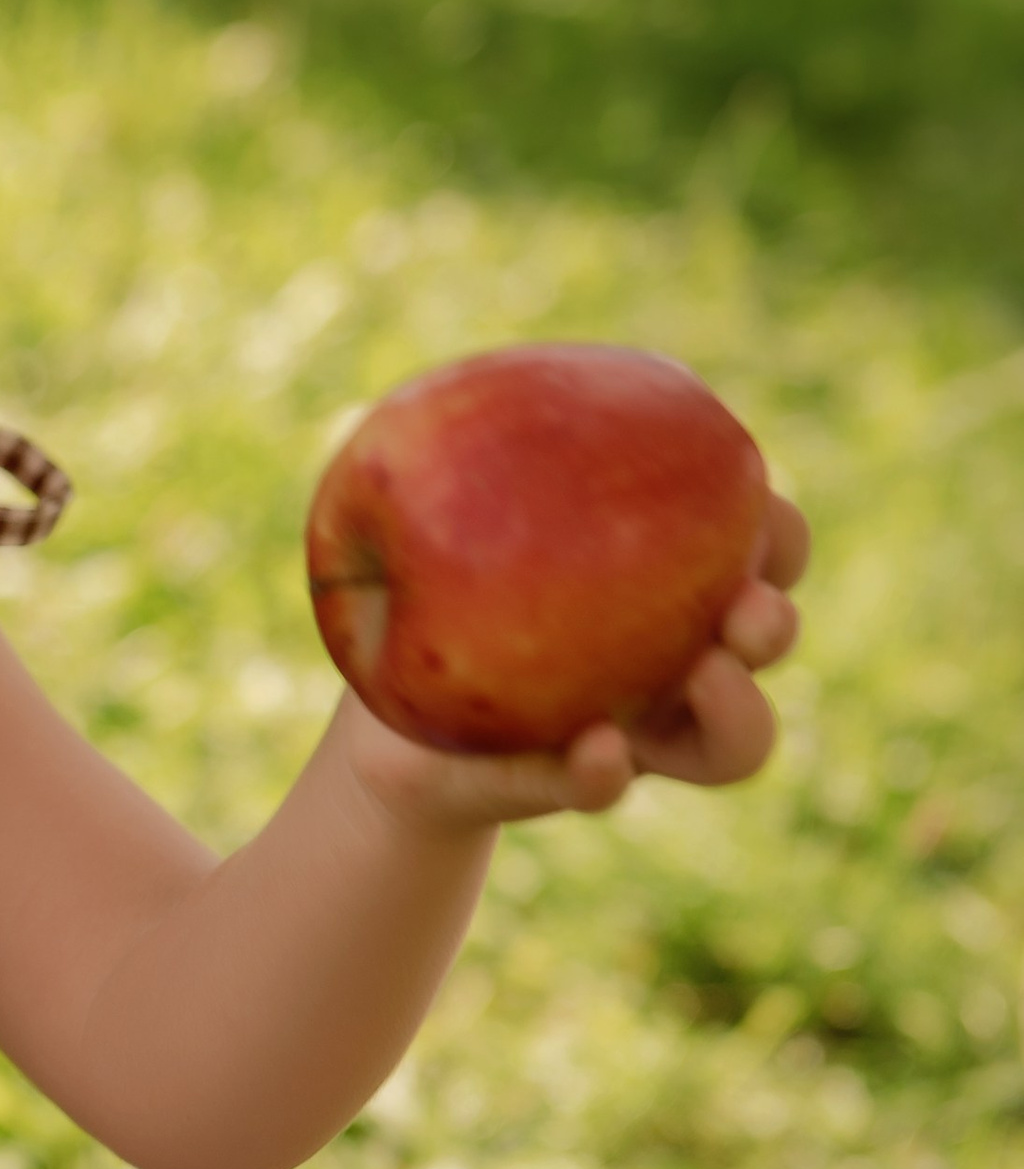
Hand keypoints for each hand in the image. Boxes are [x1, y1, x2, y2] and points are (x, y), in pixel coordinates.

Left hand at [340, 495, 809, 835]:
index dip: (776, 528)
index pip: (761, 551)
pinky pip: (604, 789)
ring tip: (704, 675)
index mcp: (671, 587)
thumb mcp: (443, 511)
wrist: (391, 727)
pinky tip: (596, 747)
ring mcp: (640, 738)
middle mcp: (679, 665)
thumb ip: (472, 457)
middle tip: (744, 607)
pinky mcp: (569, 788)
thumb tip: (478, 378)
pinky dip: (604, 772)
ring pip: (733, 744)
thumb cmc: (431, 595)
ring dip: (738, 710)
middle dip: (775, 618)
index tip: (746, 500)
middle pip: (770, 642)